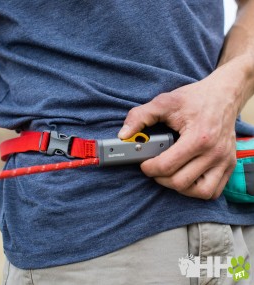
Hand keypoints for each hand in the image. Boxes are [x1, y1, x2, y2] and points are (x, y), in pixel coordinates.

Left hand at [118, 64, 241, 199]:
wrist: (223, 94)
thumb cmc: (195, 98)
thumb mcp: (165, 102)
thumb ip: (140, 116)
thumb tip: (123, 134)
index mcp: (199, 137)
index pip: (167, 166)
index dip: (149, 168)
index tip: (144, 163)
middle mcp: (215, 152)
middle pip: (180, 182)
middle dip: (160, 178)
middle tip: (154, 168)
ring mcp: (225, 160)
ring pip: (200, 192)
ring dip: (179, 187)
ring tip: (170, 174)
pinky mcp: (230, 165)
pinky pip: (214, 190)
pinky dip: (197, 190)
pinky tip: (187, 178)